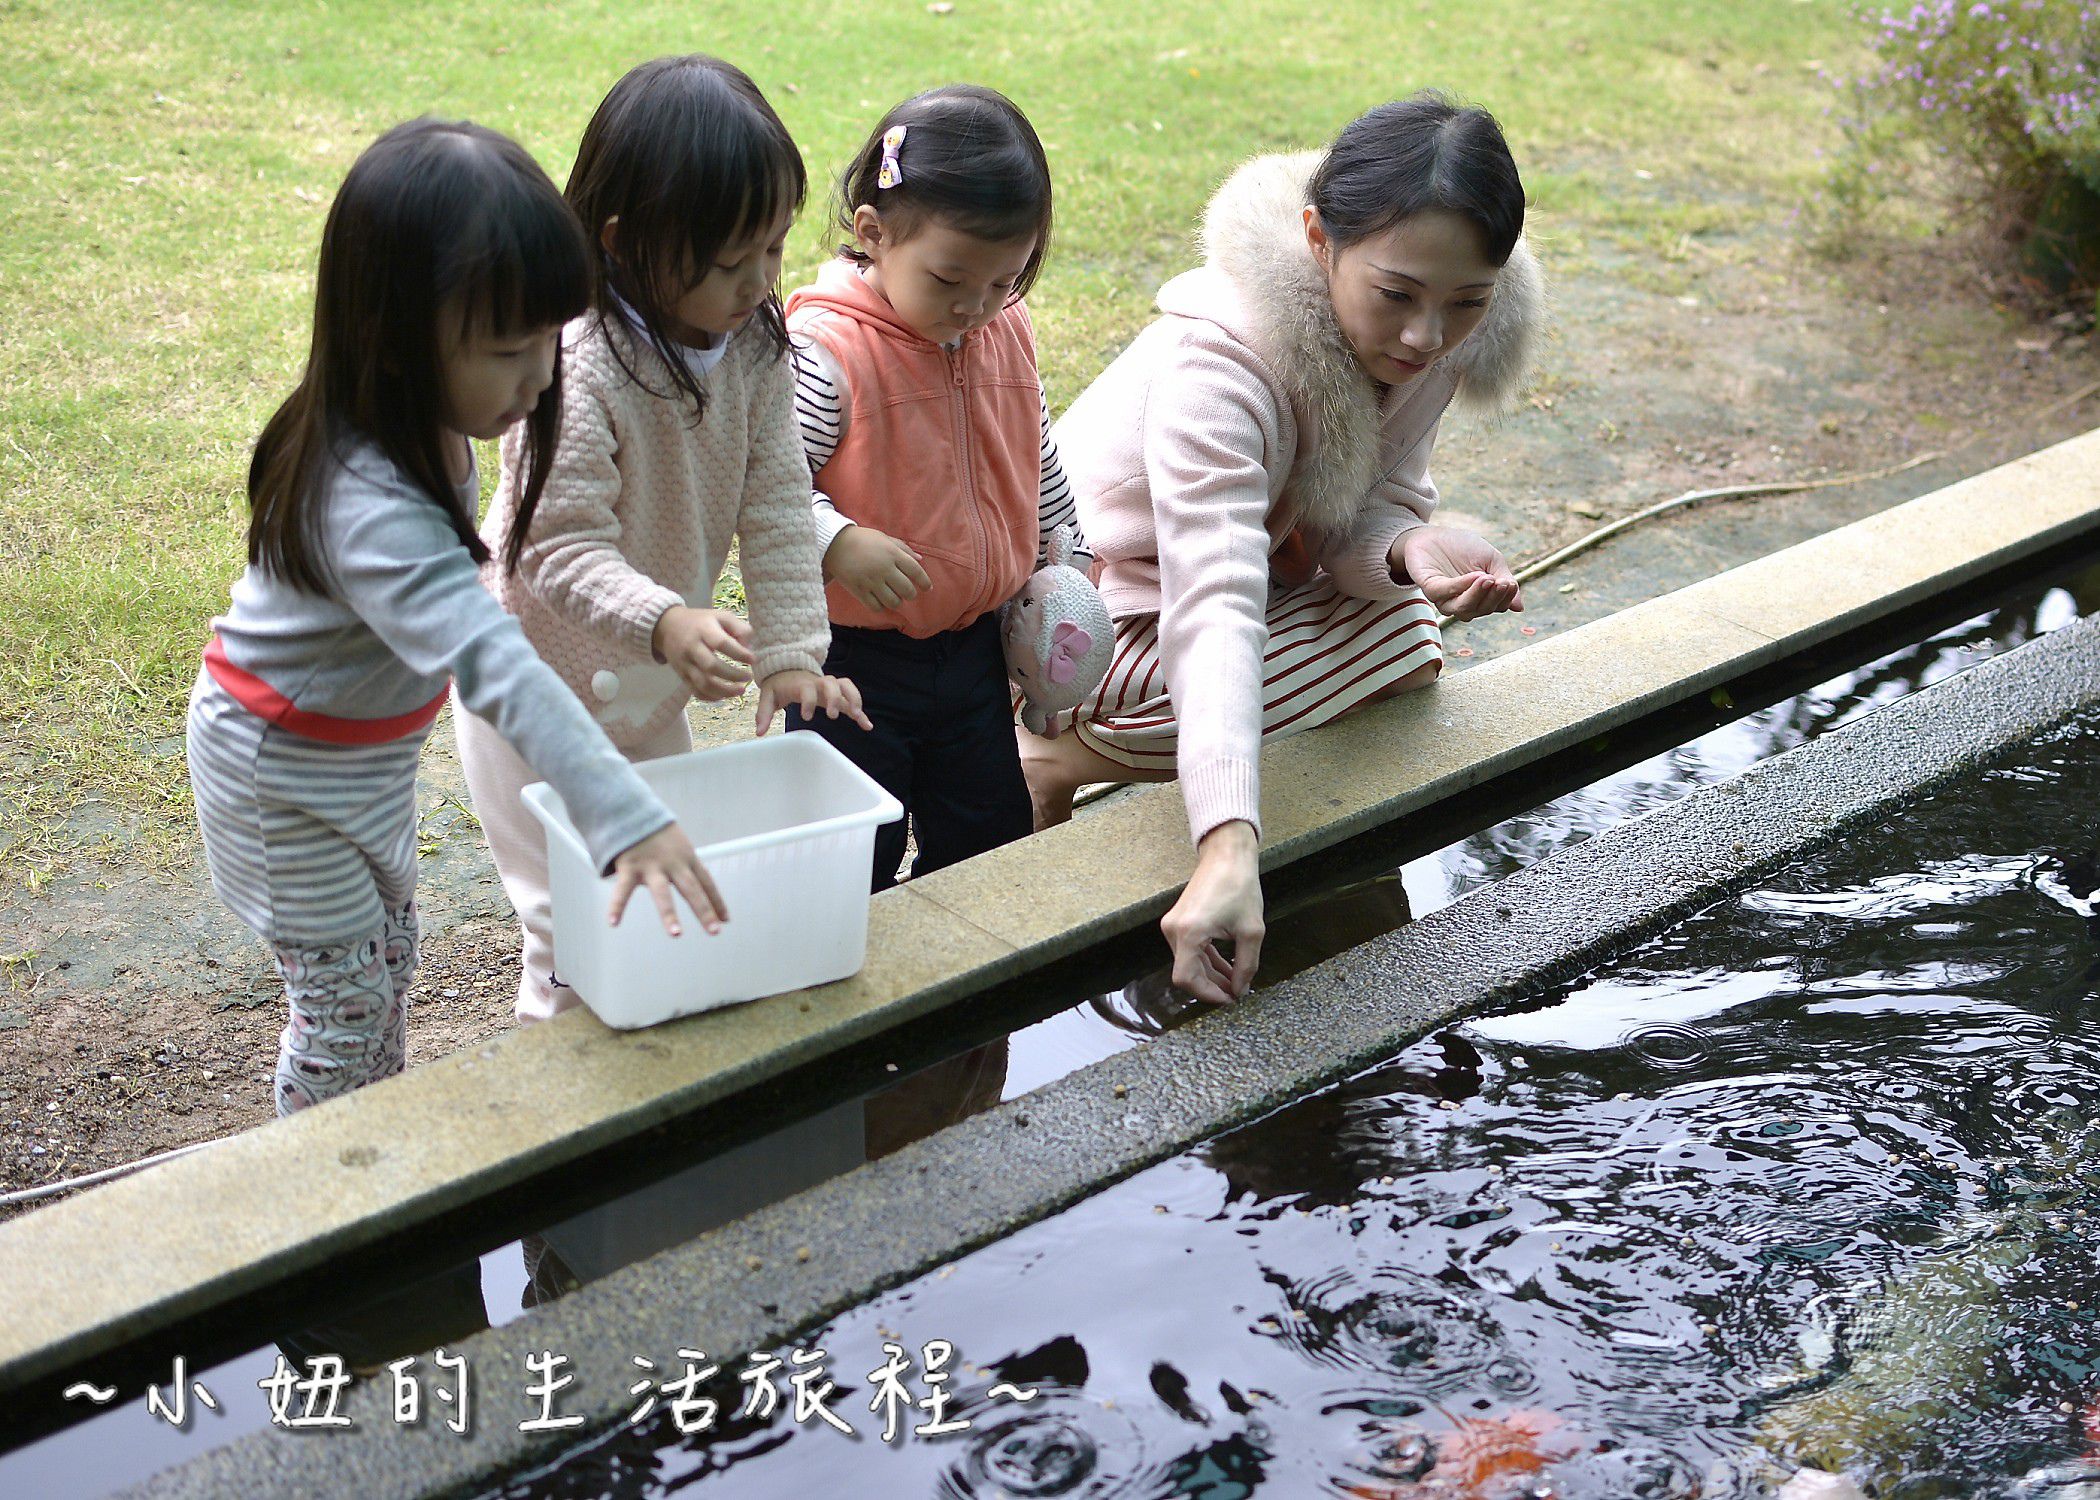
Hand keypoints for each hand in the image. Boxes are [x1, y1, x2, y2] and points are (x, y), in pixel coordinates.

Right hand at [606, 823, 726, 936]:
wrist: (631, 808)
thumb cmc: (655, 832)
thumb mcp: (677, 844)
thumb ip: (683, 865)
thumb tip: (693, 885)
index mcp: (687, 858)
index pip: (706, 882)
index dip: (716, 901)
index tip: (725, 920)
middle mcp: (673, 863)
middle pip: (692, 890)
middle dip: (704, 911)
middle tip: (714, 931)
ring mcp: (651, 866)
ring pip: (662, 893)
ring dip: (669, 914)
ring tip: (676, 934)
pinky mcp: (629, 866)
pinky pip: (623, 890)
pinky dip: (617, 906)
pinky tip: (613, 922)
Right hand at [652, 605, 757, 699]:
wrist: (667, 626)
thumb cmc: (701, 621)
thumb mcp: (721, 616)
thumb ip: (739, 628)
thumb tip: (748, 647)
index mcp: (704, 629)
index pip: (722, 643)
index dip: (739, 654)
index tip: (753, 660)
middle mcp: (692, 647)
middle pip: (711, 666)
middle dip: (733, 676)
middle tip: (748, 678)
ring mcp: (685, 663)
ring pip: (703, 683)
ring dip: (724, 691)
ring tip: (741, 691)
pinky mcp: (681, 675)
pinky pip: (695, 691)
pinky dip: (711, 697)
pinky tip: (724, 695)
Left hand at [754, 669, 872, 736]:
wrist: (788, 670)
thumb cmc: (779, 685)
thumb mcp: (768, 696)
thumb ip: (764, 713)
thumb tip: (759, 732)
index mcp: (802, 683)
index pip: (808, 689)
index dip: (808, 701)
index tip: (806, 716)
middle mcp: (818, 683)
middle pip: (832, 684)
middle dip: (835, 698)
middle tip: (833, 716)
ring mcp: (829, 687)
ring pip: (846, 686)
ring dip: (853, 699)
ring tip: (857, 716)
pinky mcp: (836, 694)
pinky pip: (851, 699)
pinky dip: (860, 711)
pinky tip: (867, 726)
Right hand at [824, 525, 931, 612]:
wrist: (835, 544)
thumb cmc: (863, 539)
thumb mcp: (885, 538)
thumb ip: (903, 549)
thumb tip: (920, 560)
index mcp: (892, 554)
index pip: (916, 572)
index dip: (925, 582)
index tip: (927, 588)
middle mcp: (884, 569)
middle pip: (907, 590)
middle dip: (911, 594)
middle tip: (908, 593)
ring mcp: (871, 581)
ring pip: (893, 602)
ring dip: (897, 601)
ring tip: (894, 597)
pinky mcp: (859, 591)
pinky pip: (876, 607)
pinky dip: (881, 606)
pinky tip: (880, 601)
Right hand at [1160, 821, 1264, 1003]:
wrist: (1227, 855)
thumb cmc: (1239, 886)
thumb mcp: (1251, 931)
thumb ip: (1246, 965)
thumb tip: (1240, 990)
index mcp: (1189, 933)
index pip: (1187, 979)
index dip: (1207, 995)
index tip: (1229, 999)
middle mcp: (1174, 930)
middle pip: (1187, 973)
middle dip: (1211, 987)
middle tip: (1235, 993)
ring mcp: (1173, 925)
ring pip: (1188, 962)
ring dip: (1210, 975)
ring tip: (1234, 983)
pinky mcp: (1178, 921)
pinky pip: (1190, 949)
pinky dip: (1206, 961)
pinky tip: (1225, 968)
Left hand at [1396, 526, 1523, 620]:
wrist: (1436, 533)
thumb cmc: (1465, 548)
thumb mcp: (1491, 559)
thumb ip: (1504, 580)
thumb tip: (1519, 608)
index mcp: (1480, 598)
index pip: (1496, 606)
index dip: (1505, 599)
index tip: (1510, 584)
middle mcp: (1462, 602)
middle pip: (1480, 610)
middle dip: (1493, 597)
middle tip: (1502, 583)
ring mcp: (1445, 597)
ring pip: (1462, 609)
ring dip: (1477, 595)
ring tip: (1488, 579)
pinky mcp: (1429, 587)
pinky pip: (1444, 593)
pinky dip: (1461, 586)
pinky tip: (1474, 575)